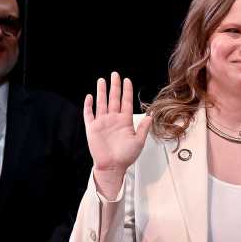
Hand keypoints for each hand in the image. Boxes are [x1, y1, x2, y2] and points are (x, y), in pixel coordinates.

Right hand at [84, 71, 151, 197]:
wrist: (113, 167)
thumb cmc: (126, 156)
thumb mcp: (139, 141)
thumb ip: (144, 128)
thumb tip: (151, 115)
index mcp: (124, 121)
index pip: (125, 102)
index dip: (126, 91)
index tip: (127, 80)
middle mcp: (113, 119)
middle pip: (114, 99)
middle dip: (114, 86)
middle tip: (115, 74)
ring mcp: (102, 123)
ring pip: (102, 103)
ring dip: (101, 92)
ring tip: (102, 80)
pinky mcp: (92, 128)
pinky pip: (89, 114)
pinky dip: (89, 105)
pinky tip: (89, 96)